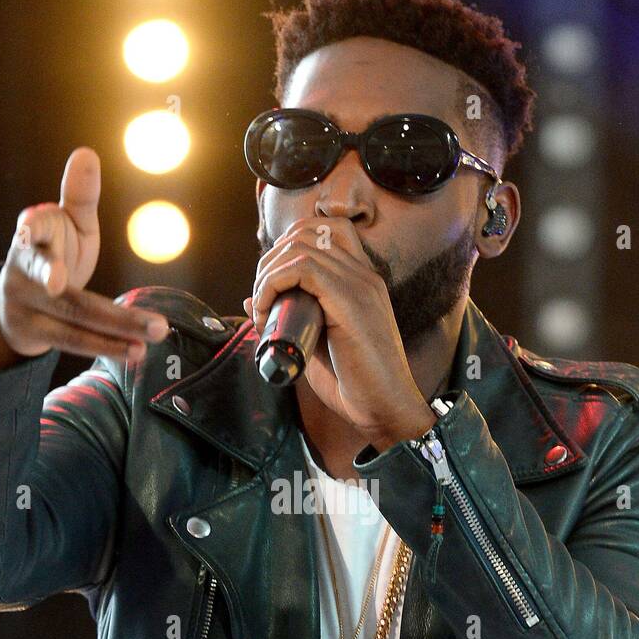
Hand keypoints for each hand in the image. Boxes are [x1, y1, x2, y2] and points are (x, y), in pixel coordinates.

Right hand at [0, 148, 170, 371]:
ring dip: (116, 326)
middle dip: (66, 278)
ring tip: (155, 331)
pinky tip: (137, 351)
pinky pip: (73, 341)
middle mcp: (23, 269)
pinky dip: (108, 346)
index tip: (28, 224)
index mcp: (32, 235)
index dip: (31, 226)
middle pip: (52, 276)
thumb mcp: (64, 225)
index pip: (33, 228)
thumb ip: (78, 197)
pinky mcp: (36, 333)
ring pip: (72, 315)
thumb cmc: (51, 252)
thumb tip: (86, 152)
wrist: (18, 306)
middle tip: (66, 279)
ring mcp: (27, 304)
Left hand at [245, 216, 434, 448]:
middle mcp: (364, 274)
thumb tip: (252, 299)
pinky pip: (302, 269)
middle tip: (261, 299)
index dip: (289, 247)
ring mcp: (360, 285)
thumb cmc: (355, 385)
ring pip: (300, 247)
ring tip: (262, 308)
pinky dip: (273, 284)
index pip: (326, 229)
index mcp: (361, 280)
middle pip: (306, 232)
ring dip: (268, 274)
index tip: (271, 284)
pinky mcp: (351, 301)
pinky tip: (266, 311)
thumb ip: (292, 318)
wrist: (386, 409)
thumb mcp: (315, 344)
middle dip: (271, 260)